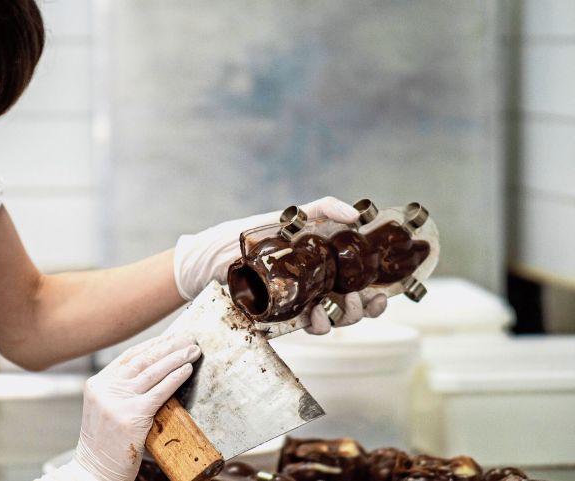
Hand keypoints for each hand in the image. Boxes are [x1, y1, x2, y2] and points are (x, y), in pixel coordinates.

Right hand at [46, 334, 200, 480]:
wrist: (95, 470)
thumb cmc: (106, 444)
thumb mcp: (106, 409)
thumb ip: (122, 390)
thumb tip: (156, 371)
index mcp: (97, 384)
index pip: (128, 356)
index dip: (152, 344)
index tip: (170, 337)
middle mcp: (105, 388)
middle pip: (142, 359)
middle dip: (168, 346)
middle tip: (188, 338)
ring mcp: (117, 401)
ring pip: (153, 371)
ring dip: (176, 357)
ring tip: (192, 350)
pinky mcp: (132, 416)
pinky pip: (160, 391)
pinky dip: (175, 377)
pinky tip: (187, 369)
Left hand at [173, 196, 386, 332]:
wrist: (209, 258)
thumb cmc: (248, 235)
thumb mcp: (287, 217)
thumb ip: (322, 209)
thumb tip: (355, 215)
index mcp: (322, 262)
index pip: (359, 279)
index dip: (378, 289)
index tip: (387, 292)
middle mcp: (316, 285)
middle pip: (355, 303)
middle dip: (367, 307)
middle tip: (365, 301)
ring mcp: (301, 302)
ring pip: (337, 318)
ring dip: (347, 317)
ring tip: (339, 309)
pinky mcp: (283, 317)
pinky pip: (311, 326)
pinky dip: (320, 325)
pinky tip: (317, 319)